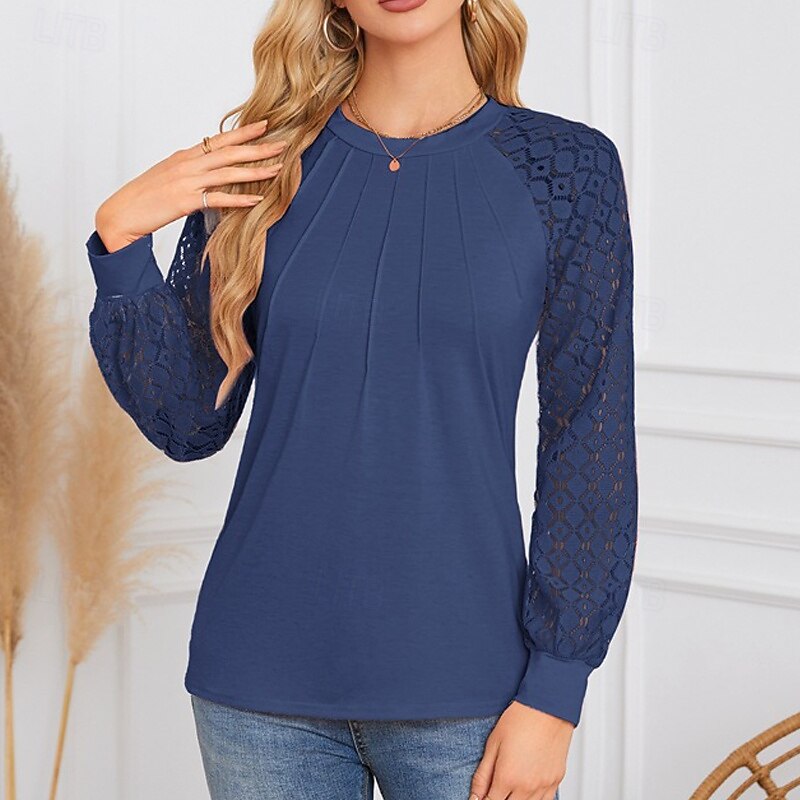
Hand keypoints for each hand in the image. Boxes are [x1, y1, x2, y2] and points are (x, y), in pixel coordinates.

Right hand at [94, 118, 287, 251]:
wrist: (120, 214)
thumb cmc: (143, 198)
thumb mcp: (168, 178)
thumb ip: (190, 172)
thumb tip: (208, 173)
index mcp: (184, 156)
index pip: (219, 140)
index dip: (243, 132)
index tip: (264, 126)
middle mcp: (187, 164)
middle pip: (229, 151)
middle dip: (258, 146)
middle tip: (282, 143)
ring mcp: (187, 181)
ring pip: (228, 172)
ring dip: (255, 170)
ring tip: (278, 168)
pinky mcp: (186, 201)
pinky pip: (218, 198)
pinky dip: (239, 199)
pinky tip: (257, 199)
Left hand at [469, 701, 572, 799]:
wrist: (548, 707)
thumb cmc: (520, 719)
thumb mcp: (493, 744)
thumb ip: (482, 775)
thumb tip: (474, 796)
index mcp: (508, 777)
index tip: (481, 797)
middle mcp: (527, 787)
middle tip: (494, 789)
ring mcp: (544, 786)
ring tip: (510, 785)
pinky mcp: (555, 781)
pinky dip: (532, 799)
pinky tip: (526, 788)